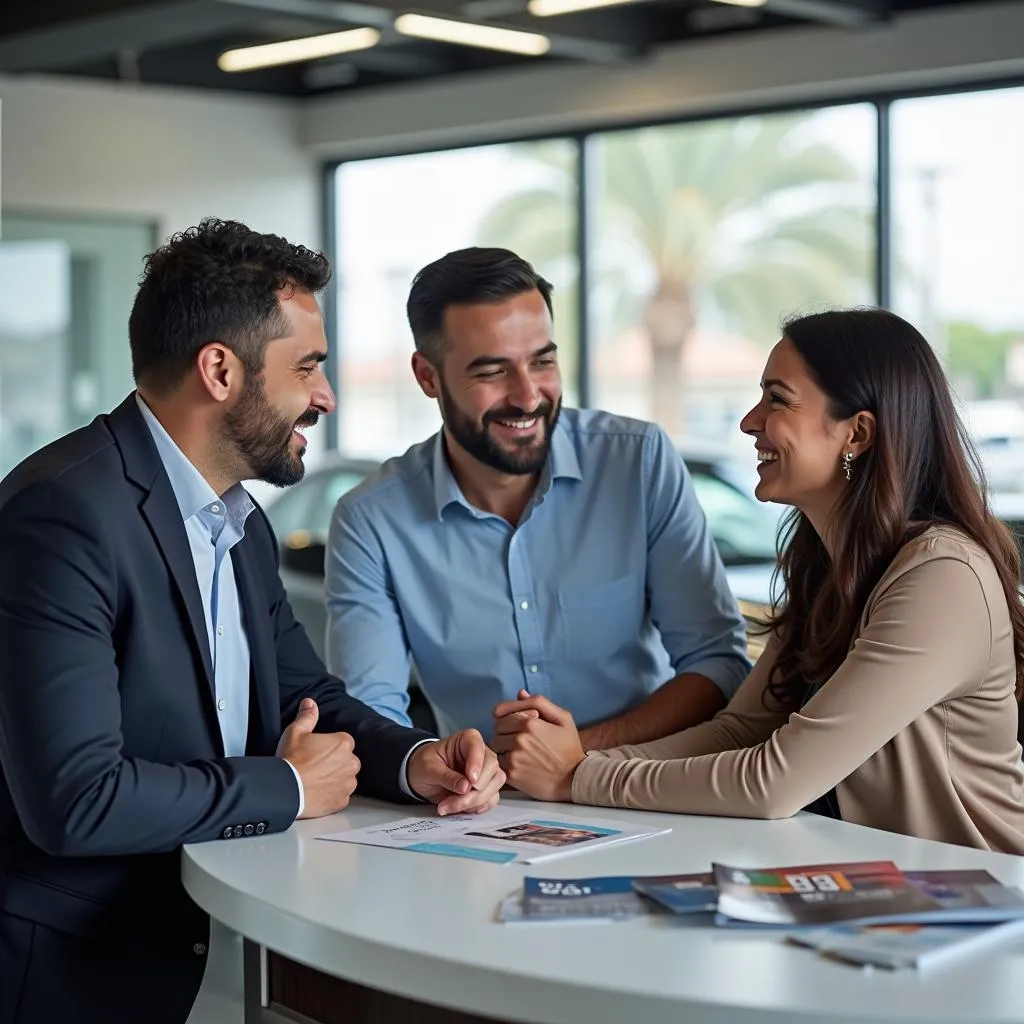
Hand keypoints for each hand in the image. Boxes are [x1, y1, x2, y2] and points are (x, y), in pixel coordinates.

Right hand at [276, 698, 359, 818]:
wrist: (286, 789)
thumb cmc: (291, 760)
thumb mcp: (295, 732)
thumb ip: (307, 716)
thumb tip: (310, 703)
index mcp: (343, 744)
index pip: (342, 743)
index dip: (328, 748)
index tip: (316, 753)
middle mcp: (351, 763)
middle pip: (347, 761)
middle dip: (335, 763)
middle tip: (315, 767)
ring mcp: (348, 783)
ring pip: (346, 778)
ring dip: (336, 779)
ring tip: (316, 781)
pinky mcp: (342, 801)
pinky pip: (341, 796)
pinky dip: (333, 795)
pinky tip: (318, 793)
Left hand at [407, 729, 504, 815]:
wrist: (419, 777)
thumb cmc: (424, 765)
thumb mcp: (428, 769)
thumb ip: (446, 777)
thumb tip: (466, 787)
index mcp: (467, 739)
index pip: (478, 747)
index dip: (476, 764)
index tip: (470, 781)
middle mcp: (481, 754)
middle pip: (492, 770)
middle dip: (473, 791)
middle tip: (452, 801)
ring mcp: (486, 772)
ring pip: (494, 787)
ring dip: (472, 802)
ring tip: (448, 806)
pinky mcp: (485, 789)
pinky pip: (491, 800)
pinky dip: (475, 808)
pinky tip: (459, 808)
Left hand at [492, 690, 584, 801]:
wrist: (574, 778)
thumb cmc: (569, 747)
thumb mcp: (563, 719)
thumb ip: (539, 703)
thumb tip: (520, 693)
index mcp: (530, 722)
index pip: (500, 714)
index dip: (508, 718)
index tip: (515, 725)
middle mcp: (519, 739)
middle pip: (496, 730)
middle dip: (505, 732)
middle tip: (519, 739)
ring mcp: (514, 757)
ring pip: (496, 747)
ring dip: (503, 748)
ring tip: (519, 753)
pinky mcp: (512, 774)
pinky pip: (498, 763)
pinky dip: (505, 763)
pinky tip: (520, 764)